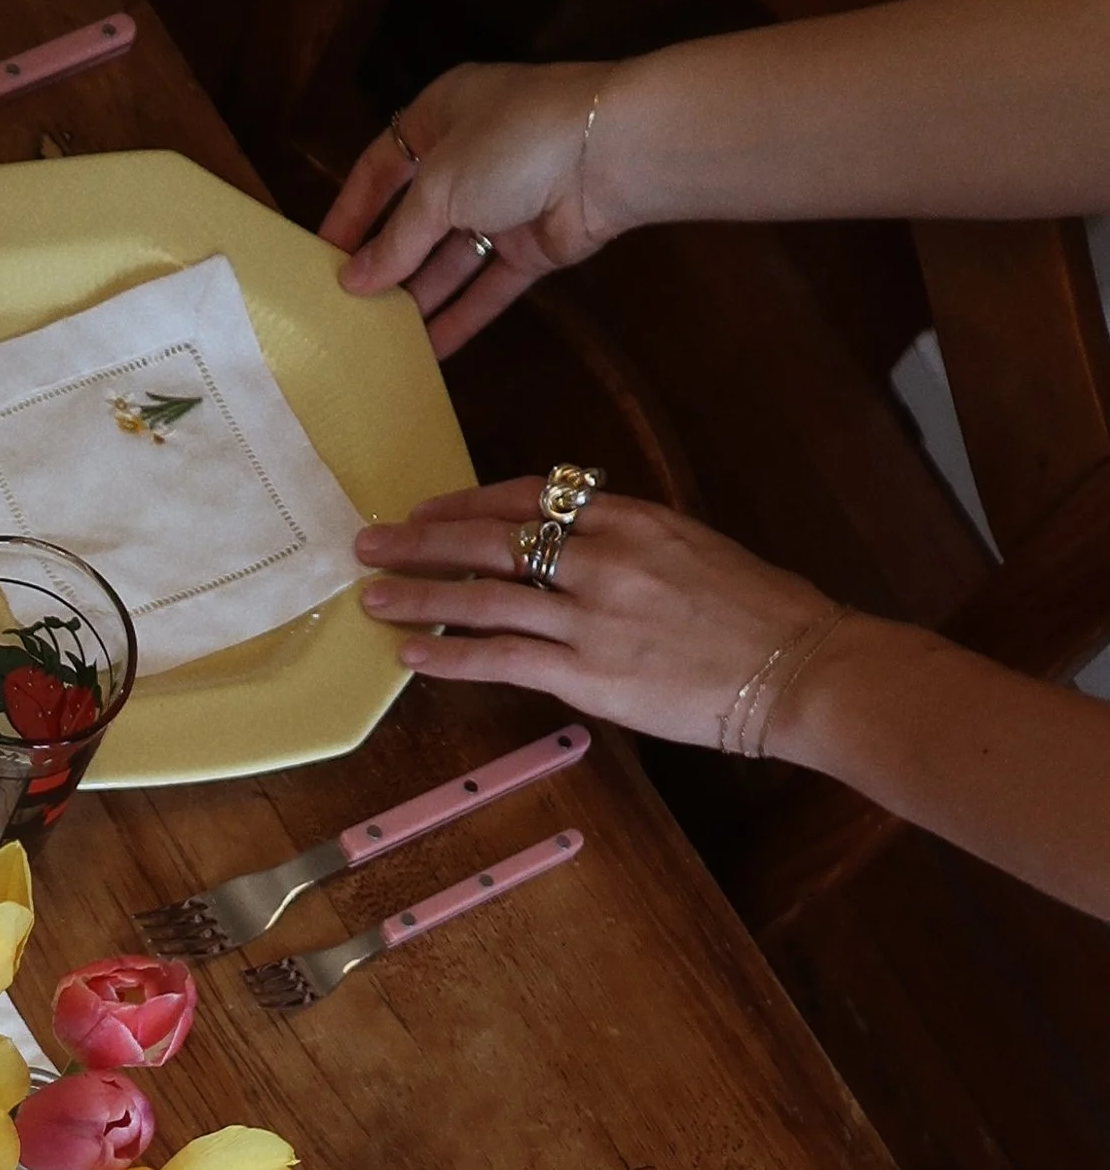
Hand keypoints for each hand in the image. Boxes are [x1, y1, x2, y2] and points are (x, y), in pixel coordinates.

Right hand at [320, 63, 615, 356]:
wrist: (610, 153)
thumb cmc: (510, 144)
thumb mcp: (438, 187)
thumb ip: (396, 239)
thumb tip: (354, 280)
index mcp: (442, 116)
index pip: (381, 166)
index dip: (350, 210)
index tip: (320, 257)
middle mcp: (470, 156)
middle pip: (415, 217)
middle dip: (385, 261)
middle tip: (346, 309)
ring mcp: (504, 202)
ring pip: (451, 256)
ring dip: (419, 296)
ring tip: (378, 339)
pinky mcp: (533, 243)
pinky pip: (488, 284)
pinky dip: (461, 315)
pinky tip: (429, 352)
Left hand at [355, 481, 843, 752]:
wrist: (796, 666)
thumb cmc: (760, 614)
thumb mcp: (693, 550)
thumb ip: (632, 546)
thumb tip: (580, 552)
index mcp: (632, 518)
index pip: (534, 495)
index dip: (471, 502)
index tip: (431, 509)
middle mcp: (604, 557)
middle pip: (493, 537)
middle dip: (424, 539)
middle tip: (372, 541)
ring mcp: (593, 616)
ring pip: (485, 596)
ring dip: (420, 593)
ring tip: (372, 595)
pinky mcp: (588, 674)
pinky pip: (501, 658)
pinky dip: (451, 653)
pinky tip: (413, 651)